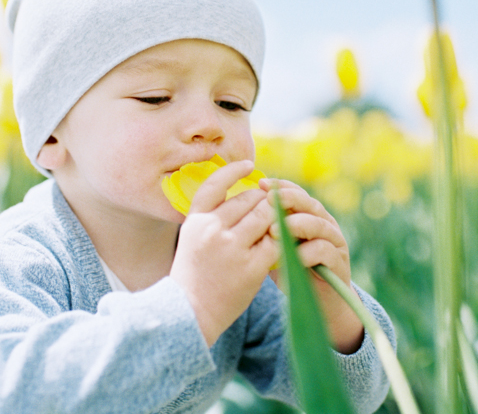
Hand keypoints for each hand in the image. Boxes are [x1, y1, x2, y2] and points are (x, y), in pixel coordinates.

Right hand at [170, 160, 278, 345]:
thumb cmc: (193, 274)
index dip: (233, 171)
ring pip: (266, 216)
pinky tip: (287, 241)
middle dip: (263, 201)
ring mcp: (232, 248)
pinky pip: (277, 242)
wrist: (190, 312)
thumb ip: (212, 218)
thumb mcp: (192, 239)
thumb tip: (245, 197)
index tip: (250, 166)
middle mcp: (212, 229)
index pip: (215, 184)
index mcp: (196, 220)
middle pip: (248, 199)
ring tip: (279, 224)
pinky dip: (284, 239)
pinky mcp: (251, 267)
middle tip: (271, 208)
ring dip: (276, 217)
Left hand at [262, 179, 364, 354]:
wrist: (317, 302)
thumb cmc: (290, 270)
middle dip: (289, 199)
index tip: (260, 184)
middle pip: (309, 203)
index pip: (296, 192)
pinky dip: (307, 252)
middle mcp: (324, 223)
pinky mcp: (339, 263)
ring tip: (274, 230)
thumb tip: (236, 213)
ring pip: (319, 224)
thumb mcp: (273, 247)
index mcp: (308, 215)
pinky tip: (291, 256)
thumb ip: (265, 230)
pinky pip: (325, 251)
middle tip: (268, 200)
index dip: (280, 186)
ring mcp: (335, 242)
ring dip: (296, 224)